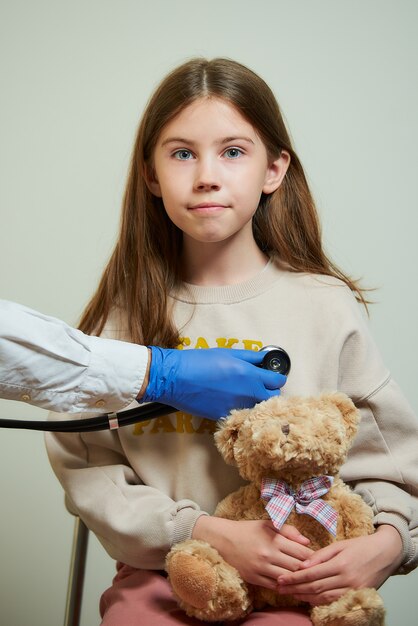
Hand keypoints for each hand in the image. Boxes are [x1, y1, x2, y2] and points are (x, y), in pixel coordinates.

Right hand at [141, 347, 285, 419]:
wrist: (175, 378)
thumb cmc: (198, 361)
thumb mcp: (227, 353)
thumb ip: (250, 357)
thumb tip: (264, 359)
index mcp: (250, 374)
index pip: (278, 381)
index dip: (276, 378)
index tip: (272, 377)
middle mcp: (247, 393)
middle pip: (273, 398)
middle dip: (270, 392)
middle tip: (261, 386)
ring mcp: (237, 407)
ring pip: (258, 409)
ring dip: (257, 403)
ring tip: (246, 395)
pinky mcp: (225, 417)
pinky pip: (241, 416)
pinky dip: (241, 411)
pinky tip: (232, 403)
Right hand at [192, 517, 312, 589]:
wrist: (224, 540)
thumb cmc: (248, 530)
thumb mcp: (268, 524)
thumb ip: (288, 531)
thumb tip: (307, 542)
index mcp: (274, 539)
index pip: (301, 552)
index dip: (314, 557)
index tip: (320, 560)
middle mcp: (269, 554)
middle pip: (297, 567)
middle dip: (309, 571)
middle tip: (318, 573)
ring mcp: (261, 568)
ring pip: (287, 579)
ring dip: (298, 581)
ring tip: (307, 582)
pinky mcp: (254, 578)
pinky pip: (274, 586)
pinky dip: (284, 587)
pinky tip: (291, 586)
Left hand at [277, 525, 402, 605]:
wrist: (386, 553)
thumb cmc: (361, 545)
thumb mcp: (340, 545)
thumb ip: (320, 556)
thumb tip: (302, 565)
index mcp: (340, 564)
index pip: (311, 575)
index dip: (294, 578)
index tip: (280, 579)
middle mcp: (346, 579)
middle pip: (315, 588)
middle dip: (295, 589)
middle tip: (280, 589)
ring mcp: (352, 590)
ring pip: (323, 598)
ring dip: (305, 597)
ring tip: (291, 594)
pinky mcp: (357, 595)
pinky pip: (334, 601)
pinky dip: (320, 601)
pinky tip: (309, 599)